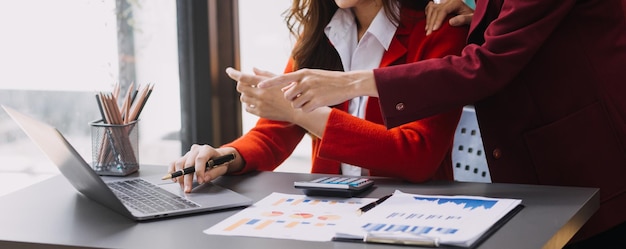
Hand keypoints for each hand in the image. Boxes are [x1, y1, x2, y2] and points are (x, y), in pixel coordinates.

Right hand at [168, 144, 232, 192]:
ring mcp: (188, 153)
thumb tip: (204, 179)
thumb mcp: (222, 167)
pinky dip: (172, 171)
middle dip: (187, 178)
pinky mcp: (183, 158)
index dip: (199, 171)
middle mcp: (196, 150)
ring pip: (179, 163)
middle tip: (188, 189)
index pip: (200, 159)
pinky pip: (174, 163)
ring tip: (184, 187)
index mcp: (207, 149)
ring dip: (180, 177)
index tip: (200, 181)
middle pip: (188, 163)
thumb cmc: (220, 162)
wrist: (217, 157)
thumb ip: (214, 173)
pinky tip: (175, 180)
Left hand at [226, 67, 297, 121]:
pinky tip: (255, 102)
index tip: (228, 70)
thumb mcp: (279, 79)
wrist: (296, 109)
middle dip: (241, 84)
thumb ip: (264, 74)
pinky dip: (248, 104)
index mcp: (264, 83)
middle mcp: (261, 93)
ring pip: (243, 98)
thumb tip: (252, 69)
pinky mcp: (261, 113)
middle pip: (240, 88)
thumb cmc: (289, 91)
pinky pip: (247, 108)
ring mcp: (260, 104)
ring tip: (254, 93)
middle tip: (246, 84)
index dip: (234, 73)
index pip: (243, 77)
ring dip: (245, 94)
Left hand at [257, 69, 376, 111]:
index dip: (269, 83)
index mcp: (302, 73)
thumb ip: (297, 81)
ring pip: (295, 103)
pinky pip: (305, 109)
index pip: (281, 78)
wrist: (348, 83)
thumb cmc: (328, 80)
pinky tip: (317, 103)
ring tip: (311, 99)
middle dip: (291, 99)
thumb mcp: (312, 75)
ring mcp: (311, 91)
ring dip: (300, 104)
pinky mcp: (317, 101)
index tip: (258, 86)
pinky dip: (309, 109)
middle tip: (302, 97)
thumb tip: (283, 89)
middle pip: (287, 95)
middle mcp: (305, 81)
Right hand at [425, 0, 473, 35]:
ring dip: (428, 20)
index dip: (438, 20)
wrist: (471, 15)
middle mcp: (448, 1)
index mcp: (455, 2)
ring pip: (431, 9)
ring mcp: (443, 2)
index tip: (435, 30)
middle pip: (435, 10)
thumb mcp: (472, 18)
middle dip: (431, 22)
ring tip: (427, 30)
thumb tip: (451, 22)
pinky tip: (428, 23)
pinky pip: (430, 8)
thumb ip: (464, 19)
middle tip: (429, 34)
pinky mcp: (440, 5)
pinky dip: (427, 15)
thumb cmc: (472, 17)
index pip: (443, 10)